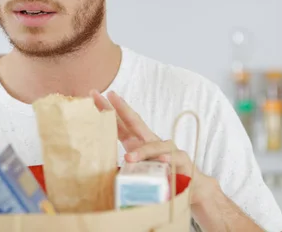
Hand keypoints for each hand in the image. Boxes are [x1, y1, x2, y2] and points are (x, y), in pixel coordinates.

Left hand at [90, 90, 216, 204]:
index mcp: (136, 142)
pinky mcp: (181, 160)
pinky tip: (162, 160)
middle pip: (134, 122)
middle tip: (109, 96)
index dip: (107, 111)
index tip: (93, 95)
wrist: (188, 185)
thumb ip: (121, 165)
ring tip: (129, 158)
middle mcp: (150, 140)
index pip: (119, 124)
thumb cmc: (157, 174)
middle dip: (121, 108)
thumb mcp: (135, 169)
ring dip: (141, 152)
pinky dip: (167, 159)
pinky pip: (174, 158)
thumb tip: (98, 167)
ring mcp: (166, 148)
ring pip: (153, 145)